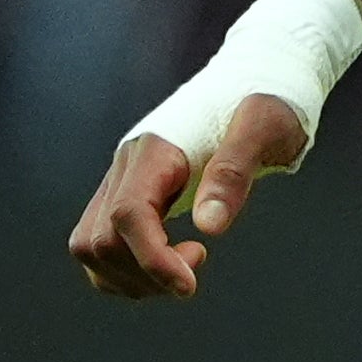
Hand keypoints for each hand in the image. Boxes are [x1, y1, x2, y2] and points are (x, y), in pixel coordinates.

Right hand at [66, 91, 312, 298]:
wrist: (262, 76)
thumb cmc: (269, 100)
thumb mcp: (264, 130)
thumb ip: (233, 173)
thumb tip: (207, 226)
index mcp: (155, 149)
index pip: (127, 214)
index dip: (151, 259)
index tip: (189, 285)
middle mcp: (128, 164)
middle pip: (101, 239)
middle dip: (145, 272)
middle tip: (199, 260)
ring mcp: (125, 179)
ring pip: (92, 246)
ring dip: (132, 277)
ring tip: (185, 267)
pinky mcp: (133, 192)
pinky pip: (105, 243)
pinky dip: (128, 270)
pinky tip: (170, 264)